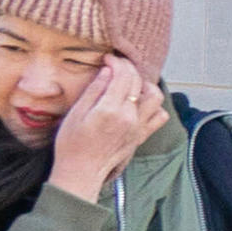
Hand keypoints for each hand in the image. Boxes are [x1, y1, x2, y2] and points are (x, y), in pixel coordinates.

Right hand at [49, 57, 165, 196]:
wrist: (81, 172)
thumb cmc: (71, 144)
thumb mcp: (75, 114)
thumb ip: (94, 90)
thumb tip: (108, 70)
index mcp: (110, 110)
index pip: (123, 76)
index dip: (117, 62)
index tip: (108, 58)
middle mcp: (129, 117)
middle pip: (138, 82)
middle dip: (128, 68)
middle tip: (116, 66)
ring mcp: (139, 127)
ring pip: (155, 96)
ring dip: (145, 85)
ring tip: (129, 84)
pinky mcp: (142, 135)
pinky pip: (159, 116)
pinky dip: (154, 105)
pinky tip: (139, 103)